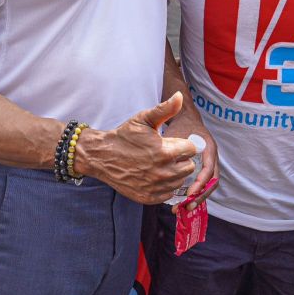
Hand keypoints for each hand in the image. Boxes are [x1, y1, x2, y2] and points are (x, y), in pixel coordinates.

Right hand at [74, 92, 198, 204]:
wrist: (102, 156)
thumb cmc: (124, 136)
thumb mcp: (143, 119)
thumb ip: (165, 109)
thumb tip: (180, 96)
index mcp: (165, 152)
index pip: (191, 149)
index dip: (182, 144)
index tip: (171, 143)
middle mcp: (163, 172)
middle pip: (189, 166)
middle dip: (180, 159)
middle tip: (165, 153)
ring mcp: (156, 187)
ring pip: (180, 181)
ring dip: (174, 173)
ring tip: (159, 164)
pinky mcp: (149, 198)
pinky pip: (168, 193)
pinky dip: (164, 186)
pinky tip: (154, 175)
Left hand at [162, 105, 218, 211]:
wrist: (186, 118)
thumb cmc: (180, 126)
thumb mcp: (176, 134)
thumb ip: (173, 147)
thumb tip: (164, 162)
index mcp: (209, 148)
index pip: (209, 170)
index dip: (200, 183)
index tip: (189, 193)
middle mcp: (212, 158)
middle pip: (212, 182)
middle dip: (201, 196)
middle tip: (187, 207)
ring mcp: (209, 163)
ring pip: (208, 185)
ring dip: (198, 197)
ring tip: (184, 208)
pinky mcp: (203, 168)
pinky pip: (203, 184)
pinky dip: (195, 193)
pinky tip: (183, 201)